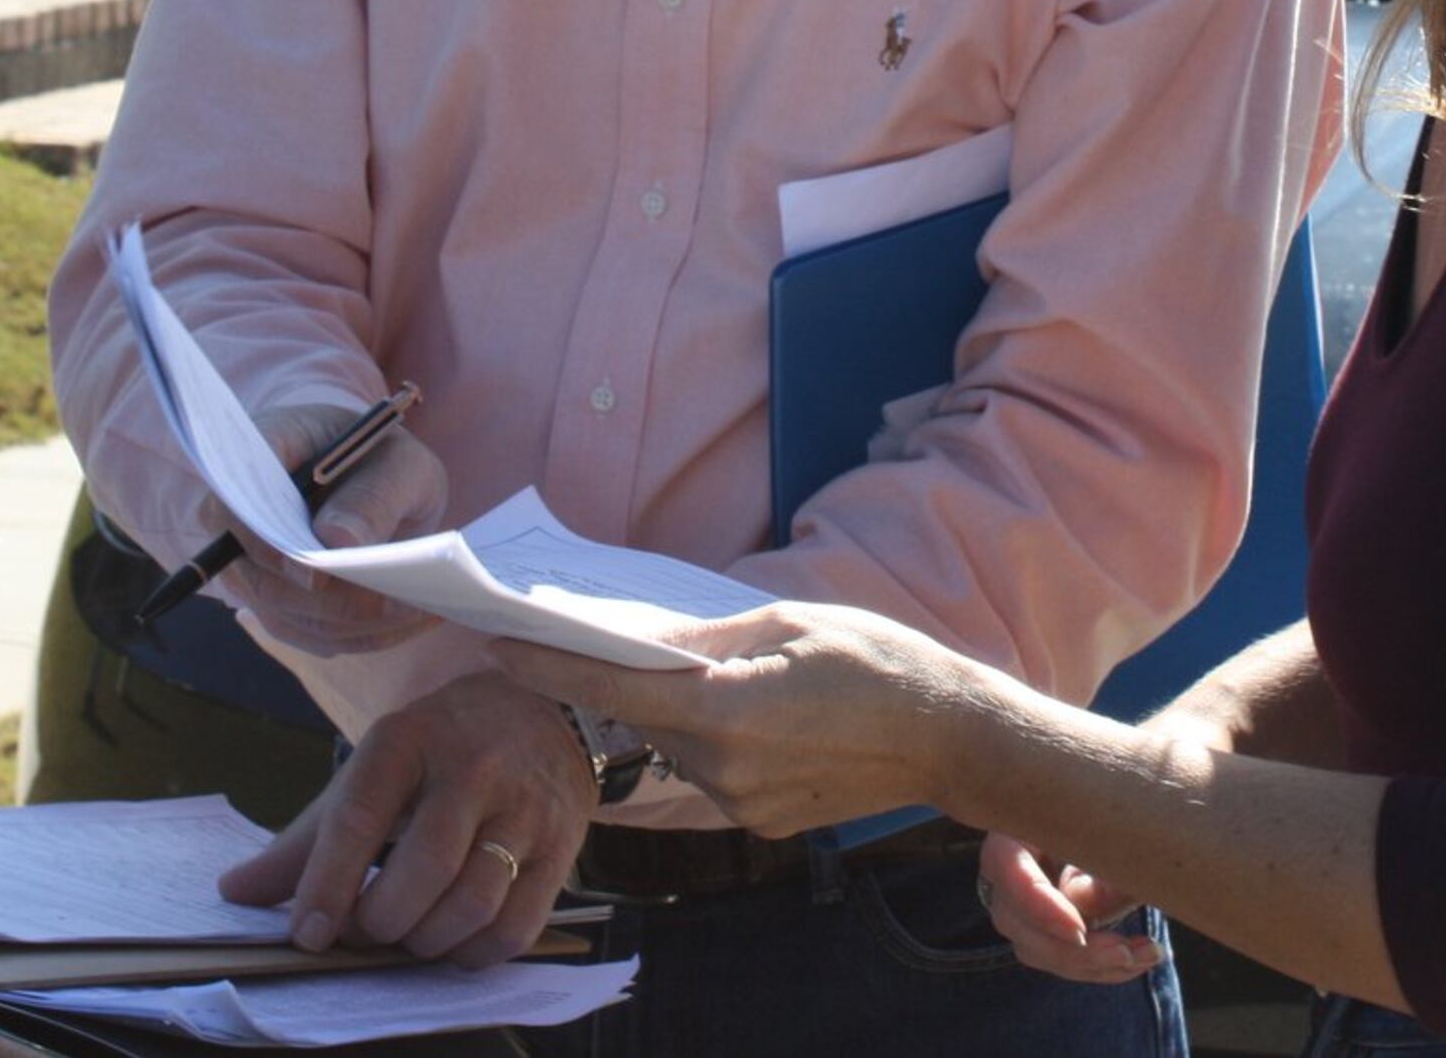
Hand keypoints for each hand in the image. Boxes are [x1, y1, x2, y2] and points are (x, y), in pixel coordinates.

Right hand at [214, 403, 447, 653]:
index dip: (266, 545)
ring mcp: (252, 571)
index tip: (317, 572)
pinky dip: (367, 634)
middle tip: (402, 602)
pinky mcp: (280, 608)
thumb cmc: (380, 458)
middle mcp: (237, 522)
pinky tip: (416, 618)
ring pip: (293, 616)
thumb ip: (372, 495)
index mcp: (254, 462)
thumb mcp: (397, 463)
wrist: (374, 477)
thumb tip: (338, 542)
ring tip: (425, 609)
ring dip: (358, 623)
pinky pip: (316, 635)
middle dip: (332, 599)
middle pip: (261, 579)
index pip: (232, 507)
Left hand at [218, 672, 588, 966]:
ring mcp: (524, 807)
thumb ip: (305, 839)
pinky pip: (517, 926)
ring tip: (408, 935)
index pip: (362, 816)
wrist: (540, 709)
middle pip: (425, 868)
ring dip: (427, 942)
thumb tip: (235, 893)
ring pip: (473, 902)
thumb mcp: (370, 773)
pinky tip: (454, 942)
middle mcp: (472, 767)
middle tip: (364, 931)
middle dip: (382, 921)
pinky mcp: (562, 845)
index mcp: (408, 739)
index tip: (308, 933)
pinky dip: (475, 953)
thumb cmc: (436, 751)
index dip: (329, 883)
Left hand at [488, 601, 991, 837]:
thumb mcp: (787, 623)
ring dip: (676, 709)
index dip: (549, 664)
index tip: (496, 641)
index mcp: (728, 711)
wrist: (949, 737)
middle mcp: (724, 770)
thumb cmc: (878, 660)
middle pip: (641, 718)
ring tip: (714, 670)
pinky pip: (712, 771)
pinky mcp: (760, 822)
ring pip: (676, 745)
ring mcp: (741, 805)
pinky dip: (713, 738)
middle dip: (619, 678)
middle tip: (595, 633)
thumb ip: (704, 637)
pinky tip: (756, 713)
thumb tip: (636, 638)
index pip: (613, 688)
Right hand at [976, 830, 1163, 983]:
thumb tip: (1079, 902)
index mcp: (1015, 829)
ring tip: (1149, 953)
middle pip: (1017, 922)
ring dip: (1093, 964)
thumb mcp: (1114, 829)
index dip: (1041, 908)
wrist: (1112, 813)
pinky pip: (1058, 959)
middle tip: (1126, 952)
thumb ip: (1103, 862)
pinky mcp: (1037, 928)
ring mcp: (1017, 903)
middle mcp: (1005, 868)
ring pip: (1036, 950)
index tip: (1081, 932)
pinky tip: (1141, 958)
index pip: (1011, 873)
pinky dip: (1100, 967)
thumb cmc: (1112, 812)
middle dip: (1072, 950)